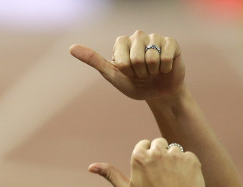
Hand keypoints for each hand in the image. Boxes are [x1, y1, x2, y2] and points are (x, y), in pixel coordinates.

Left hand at [70, 31, 184, 100]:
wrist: (158, 94)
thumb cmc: (135, 85)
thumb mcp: (113, 76)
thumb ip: (94, 61)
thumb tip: (71, 48)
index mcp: (122, 42)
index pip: (122, 60)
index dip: (127, 72)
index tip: (129, 74)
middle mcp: (138, 36)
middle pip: (136, 58)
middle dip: (140, 73)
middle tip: (142, 74)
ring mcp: (155, 38)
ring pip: (152, 57)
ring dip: (153, 72)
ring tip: (153, 72)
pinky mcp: (171, 43)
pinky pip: (166, 56)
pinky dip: (165, 69)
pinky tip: (165, 69)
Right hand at [89, 139, 204, 186]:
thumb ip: (110, 174)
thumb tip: (90, 167)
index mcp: (139, 157)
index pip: (144, 144)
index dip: (147, 159)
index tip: (150, 174)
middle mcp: (157, 152)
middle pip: (159, 143)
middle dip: (160, 156)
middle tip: (162, 177)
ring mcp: (176, 155)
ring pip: (174, 149)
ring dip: (174, 161)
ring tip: (173, 181)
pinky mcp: (192, 159)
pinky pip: (189, 156)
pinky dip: (188, 167)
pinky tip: (184, 181)